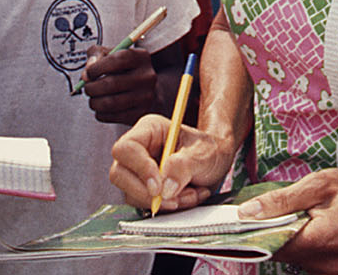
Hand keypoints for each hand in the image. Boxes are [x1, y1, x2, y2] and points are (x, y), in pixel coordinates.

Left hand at [81, 45, 157, 124]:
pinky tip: (101, 107)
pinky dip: (101, 113)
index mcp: (140, 57)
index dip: (97, 67)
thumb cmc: (123, 69)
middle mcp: (147, 76)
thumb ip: (96, 56)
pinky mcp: (140, 114)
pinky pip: (112, 116)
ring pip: (110, 103)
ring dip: (94, 102)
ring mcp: (146, 97)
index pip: (117, 60)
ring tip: (93, 98)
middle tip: (87, 88)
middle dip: (91, 87)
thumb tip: (86, 76)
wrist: (143, 89)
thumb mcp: (111, 54)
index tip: (89, 73)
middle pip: (111, 83)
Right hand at [109, 114, 231, 212]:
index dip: (139, 169)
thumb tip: (165, 187)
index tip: (159, 187)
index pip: (126, 149)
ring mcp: (139, 171)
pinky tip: (187, 198)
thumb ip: (184, 166)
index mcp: (149, 130)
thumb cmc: (210, 149)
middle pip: (119, 174)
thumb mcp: (204, 154)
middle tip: (174, 199)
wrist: (217, 162)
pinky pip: (144, 205)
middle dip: (147, 193)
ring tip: (191, 194)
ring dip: (162, 202)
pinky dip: (167, 207)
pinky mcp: (144, 190)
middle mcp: (139, 150)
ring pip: (131, 194)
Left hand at [240, 169, 337, 274]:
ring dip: (281, 236)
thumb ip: (281, 200)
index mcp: (323, 241)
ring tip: (283, 214)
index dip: (252, 233)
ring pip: (289, 256)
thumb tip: (247, 212)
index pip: (273, 245)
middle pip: (279, 252)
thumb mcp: (317, 184)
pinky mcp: (329, 270)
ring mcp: (329, 271)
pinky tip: (297, 224)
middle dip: (267, 232)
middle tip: (259, 211)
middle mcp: (325, 264)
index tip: (236, 221)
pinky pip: (301, 258)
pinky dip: (294, 241)